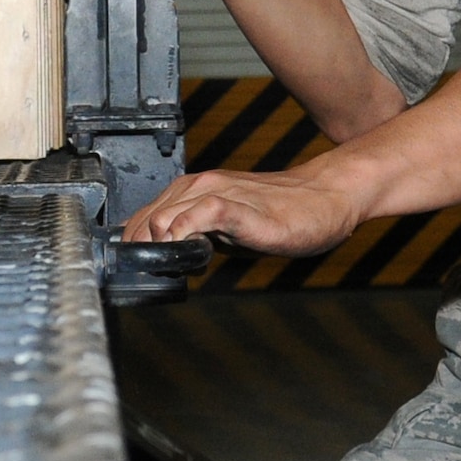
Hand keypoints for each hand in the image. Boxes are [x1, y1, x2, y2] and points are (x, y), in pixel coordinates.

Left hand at [123, 160, 366, 256]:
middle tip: (157, 275)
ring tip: (173, 269)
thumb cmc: (282, 213)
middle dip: (141, 252)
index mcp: (194, 190)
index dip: (135, 245)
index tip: (141, 269)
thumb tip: (171, 258)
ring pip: (163, 217)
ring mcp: (218, 193)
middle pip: (144, 220)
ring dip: (158, 248)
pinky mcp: (239, 207)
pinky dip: (183, 235)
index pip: (143, 216)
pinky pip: (198, 215)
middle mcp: (199, 186)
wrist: (326, 196)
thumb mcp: (229, 226)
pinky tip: (189, 255)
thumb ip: (199, 235)